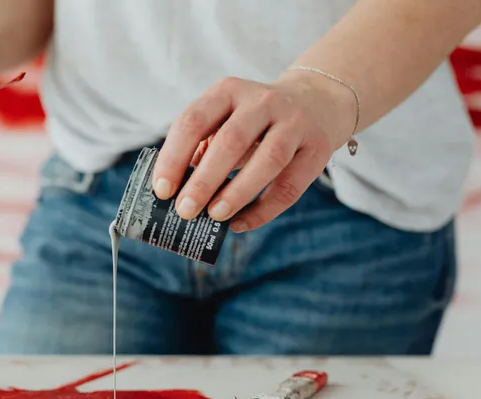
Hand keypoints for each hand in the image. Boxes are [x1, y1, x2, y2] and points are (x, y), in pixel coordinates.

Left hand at [152, 71, 356, 232]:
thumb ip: (201, 148)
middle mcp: (262, 102)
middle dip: (204, 180)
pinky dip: (264, 209)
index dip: (174, 156)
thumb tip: (175, 192)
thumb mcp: (224, 120)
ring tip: (215, 216)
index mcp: (228, 91)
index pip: (194, 120)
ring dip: (237, 192)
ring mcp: (294, 122)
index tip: (162, 190)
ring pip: (268, 159)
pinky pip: (291, 185)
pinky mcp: (318, 147)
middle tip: (185, 210)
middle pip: (231, 140)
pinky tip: (240, 224)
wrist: (317, 101)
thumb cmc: (253, 121)